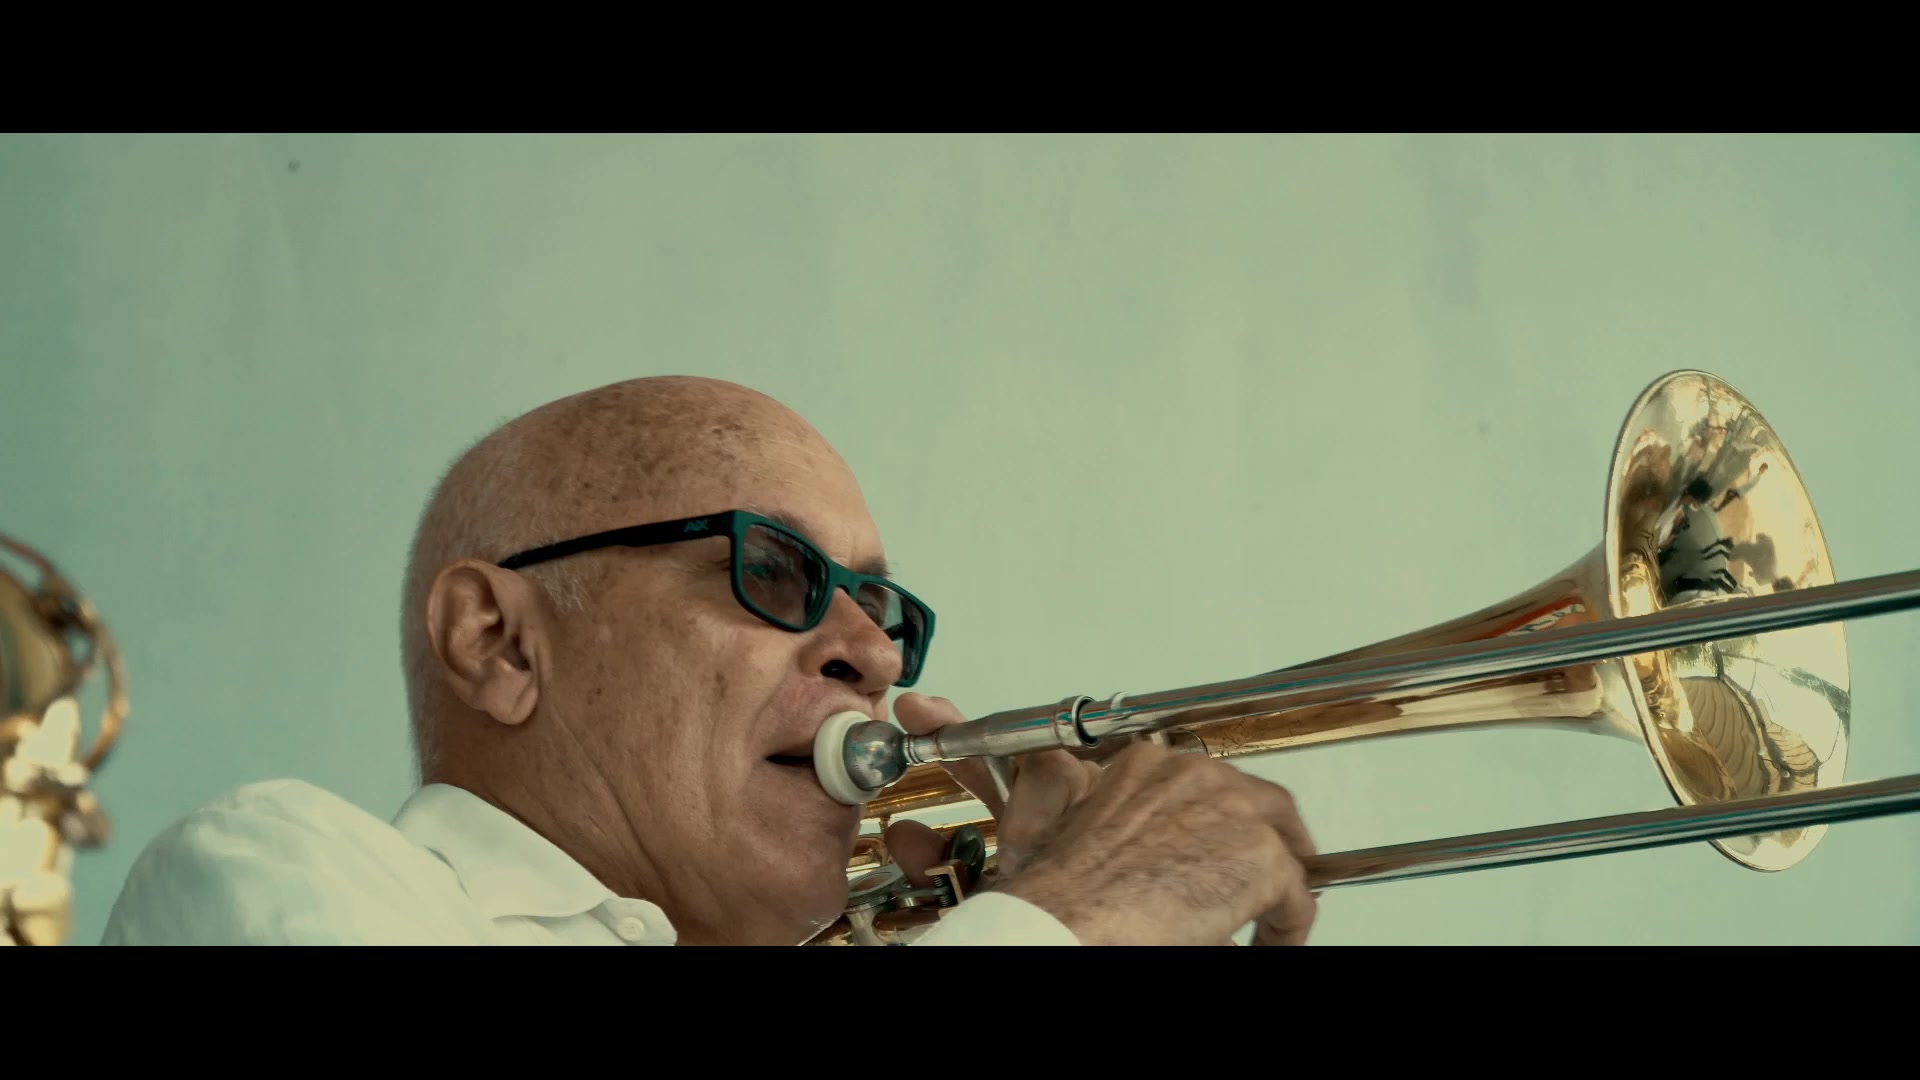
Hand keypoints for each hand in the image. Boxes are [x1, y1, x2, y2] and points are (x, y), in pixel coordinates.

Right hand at [879, 695, 1317, 945]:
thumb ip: (1049, 787)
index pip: (1198, 779)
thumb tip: (1038, 766)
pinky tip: (1270, 942)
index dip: (1212, 818)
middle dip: (1254, 841)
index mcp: (1138, 766)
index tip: (1215, 845)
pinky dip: (1289, 925)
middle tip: (1253, 880)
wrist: (1062, 928)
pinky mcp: (1260, 859)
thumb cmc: (1053, 897)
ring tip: (1266, 914)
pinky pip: (1298, 894)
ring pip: (1281, 838)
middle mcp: (1188, 773)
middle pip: (1251, 800)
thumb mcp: (1035, 826)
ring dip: (1277, 880)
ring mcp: (1230, 811)